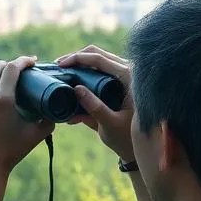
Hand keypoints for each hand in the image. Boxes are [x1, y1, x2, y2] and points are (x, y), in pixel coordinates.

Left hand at [0, 56, 54, 177]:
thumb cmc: (12, 152)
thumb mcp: (35, 135)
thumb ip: (49, 120)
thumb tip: (56, 110)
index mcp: (2, 99)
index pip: (12, 68)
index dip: (23, 61)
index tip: (31, 61)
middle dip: (8, 65)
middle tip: (17, 70)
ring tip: (1, 80)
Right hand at [56, 45, 134, 162]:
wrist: (142, 147)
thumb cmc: (127, 137)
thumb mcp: (109, 124)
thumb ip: (94, 108)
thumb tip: (76, 89)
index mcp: (130, 77)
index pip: (99, 59)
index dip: (77, 58)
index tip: (60, 64)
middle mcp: (129, 71)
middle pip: (98, 54)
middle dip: (76, 57)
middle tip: (58, 65)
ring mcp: (126, 75)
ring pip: (99, 59)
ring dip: (81, 63)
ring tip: (63, 70)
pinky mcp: (121, 81)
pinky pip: (102, 70)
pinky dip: (87, 72)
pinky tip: (74, 78)